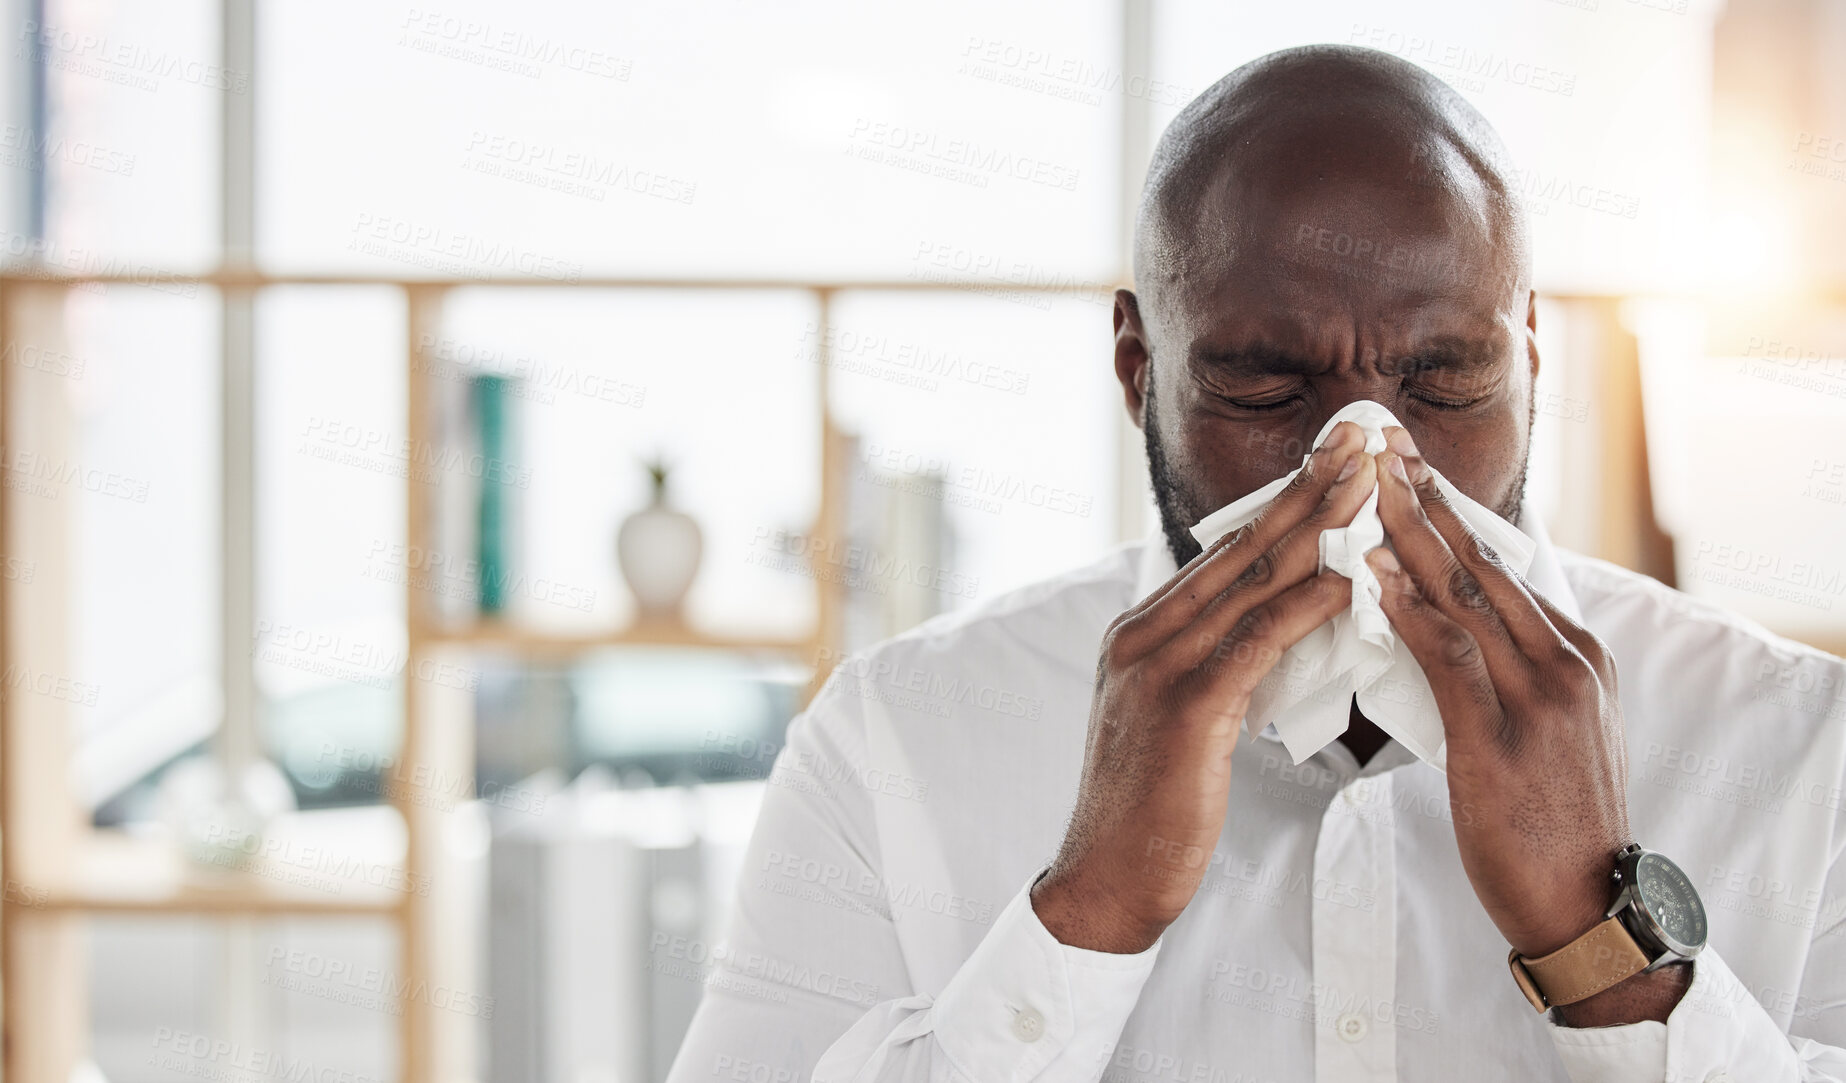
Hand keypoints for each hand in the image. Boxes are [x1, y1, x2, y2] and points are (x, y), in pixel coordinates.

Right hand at [1031, 422, 1375, 952]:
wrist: (1107, 882)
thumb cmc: (1153, 812)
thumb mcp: (1183, 722)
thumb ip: (1222, 668)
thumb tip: (1286, 633)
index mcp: (1142, 634)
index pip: (1223, 554)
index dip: (1282, 503)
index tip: (1333, 460)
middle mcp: (1143, 637)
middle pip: (1238, 548)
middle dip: (1305, 488)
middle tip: (1361, 438)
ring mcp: (1158, 669)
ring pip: (1251, 582)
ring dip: (1318, 528)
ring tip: (1372, 485)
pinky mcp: (1183, 709)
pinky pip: (1258, 642)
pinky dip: (1310, 604)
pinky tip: (1355, 579)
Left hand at [1366, 426, 1687, 1023]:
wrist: (1585, 904)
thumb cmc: (1552, 824)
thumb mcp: (1549, 732)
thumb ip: (1514, 676)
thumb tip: (1459, 634)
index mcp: (1576, 656)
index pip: (1504, 568)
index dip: (1454, 514)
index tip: (1412, 468)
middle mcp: (1564, 663)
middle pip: (1484, 564)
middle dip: (1430, 500)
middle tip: (1385, 446)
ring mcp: (1539, 698)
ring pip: (1465, 597)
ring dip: (1412, 536)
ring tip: (1370, 486)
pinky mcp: (1502, 739)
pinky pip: (1450, 658)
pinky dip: (1408, 610)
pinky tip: (1372, 578)